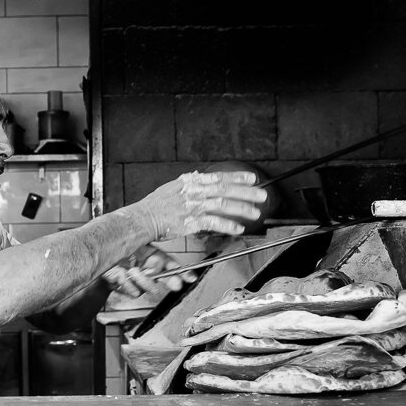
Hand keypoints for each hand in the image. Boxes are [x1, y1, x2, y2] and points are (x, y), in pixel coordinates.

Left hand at [102, 245, 193, 309]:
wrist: (99, 255)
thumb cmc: (118, 247)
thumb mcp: (138, 244)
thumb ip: (151, 253)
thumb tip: (163, 263)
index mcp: (154, 258)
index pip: (173, 266)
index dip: (183, 273)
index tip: (191, 278)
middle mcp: (149, 271)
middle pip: (166, 279)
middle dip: (171, 280)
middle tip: (176, 283)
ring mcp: (140, 281)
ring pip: (151, 287)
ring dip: (143, 279)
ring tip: (132, 270)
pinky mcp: (129, 288)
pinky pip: (134, 291)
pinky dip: (127, 283)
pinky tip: (122, 274)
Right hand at [127, 171, 267, 239]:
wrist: (143, 218)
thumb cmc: (157, 205)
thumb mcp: (173, 187)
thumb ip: (190, 184)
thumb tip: (202, 178)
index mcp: (190, 181)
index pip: (218, 176)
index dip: (237, 176)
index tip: (252, 178)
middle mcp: (193, 191)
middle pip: (225, 189)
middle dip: (246, 192)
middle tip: (262, 195)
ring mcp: (192, 206)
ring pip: (222, 204)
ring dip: (241, 209)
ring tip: (255, 213)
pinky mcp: (190, 221)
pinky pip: (213, 222)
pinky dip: (227, 225)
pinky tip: (238, 228)